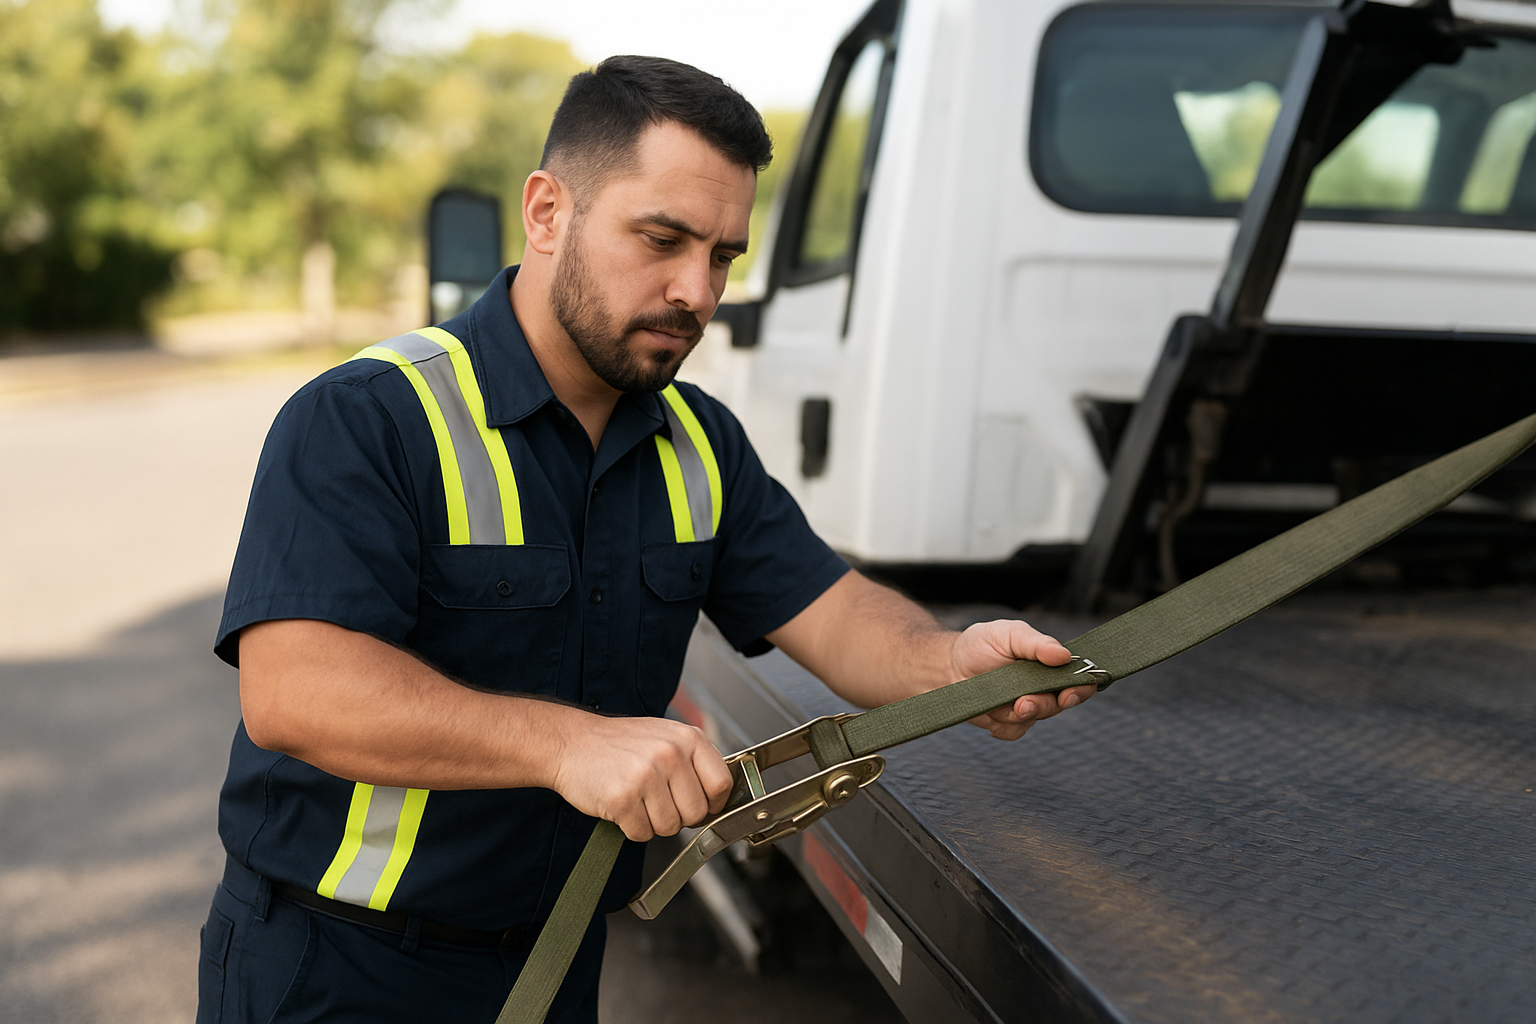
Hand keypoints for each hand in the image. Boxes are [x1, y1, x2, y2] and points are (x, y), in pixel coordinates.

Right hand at [550, 713, 732, 841]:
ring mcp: (646, 776)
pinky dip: (631, 827)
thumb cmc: (619, 744)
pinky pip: (642, 834)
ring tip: (637, 798)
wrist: (571, 742)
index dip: (712, 802)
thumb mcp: (665, 736)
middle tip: (657, 801)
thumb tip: (718, 798)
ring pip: (669, 827)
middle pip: (696, 813)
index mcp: (687, 738)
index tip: (700, 804)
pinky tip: (622, 805)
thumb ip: (694, 762)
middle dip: (679, 816)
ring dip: (653, 822)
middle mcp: (670, 754)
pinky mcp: (622, 799)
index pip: (722, 784)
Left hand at [947, 619, 1094, 740]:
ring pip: (1036, 718)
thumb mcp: (1009, 634)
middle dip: (1046, 704)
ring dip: (1023, 713)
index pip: (1080, 679)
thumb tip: (1064, 655)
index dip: (1082, 687)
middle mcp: (1043, 688)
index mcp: (1050, 665)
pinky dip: (1003, 725)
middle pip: (1061, 703)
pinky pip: (1014, 732)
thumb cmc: (981, 644)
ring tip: (1009, 703)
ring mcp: (1026, 707)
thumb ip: (1037, 644)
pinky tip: (990, 711)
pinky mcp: (1007, 723)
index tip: (1070, 691)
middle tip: (1027, 701)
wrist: (947, 665)